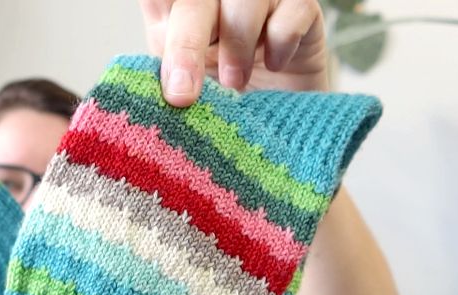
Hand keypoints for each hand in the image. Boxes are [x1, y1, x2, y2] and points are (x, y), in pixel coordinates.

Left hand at [139, 0, 328, 106]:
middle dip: (185, 45)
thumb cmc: (219, 99)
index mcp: (174, 8)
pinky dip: (280, 43)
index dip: (161, 6)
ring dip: (236, 44)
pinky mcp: (301, 7)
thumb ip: (162, 73)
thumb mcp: (180, 87)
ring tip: (234, 82)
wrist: (276, 121)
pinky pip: (292, 11)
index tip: (157, 36)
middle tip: (182, 95)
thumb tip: (159, 87)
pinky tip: (275, 65)